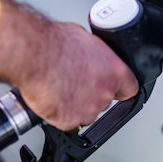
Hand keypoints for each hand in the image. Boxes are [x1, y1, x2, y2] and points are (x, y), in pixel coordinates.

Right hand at [17, 22, 138, 130]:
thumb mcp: (84, 39)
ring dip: (75, 106)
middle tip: (75, 82)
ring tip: (60, 89)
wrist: (33, 55)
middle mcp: (104, 93)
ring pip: (85, 113)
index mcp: (114, 72)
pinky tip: (52, 98)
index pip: (129, 88)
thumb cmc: (54, 43)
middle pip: (104, 101)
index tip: (114, 89)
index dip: (120, 89)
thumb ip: (95, 54)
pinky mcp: (68, 121)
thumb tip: (90, 55)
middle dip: (91, 94)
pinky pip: (66, 121)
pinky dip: (59, 114)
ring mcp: (87, 110)